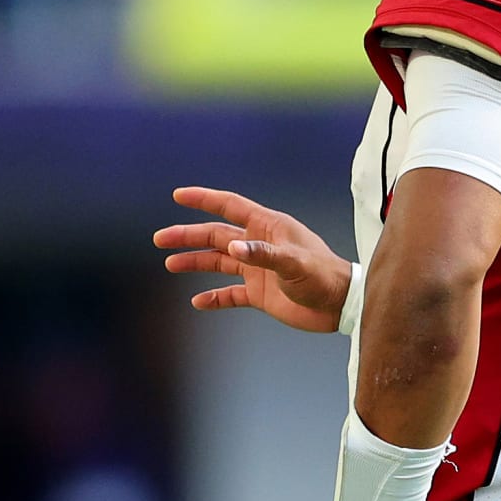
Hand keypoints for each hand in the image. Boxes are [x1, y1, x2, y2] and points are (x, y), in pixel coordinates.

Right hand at [154, 186, 351, 332]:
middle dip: (188, 235)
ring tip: (170, 264)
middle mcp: (260, 245)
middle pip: (217, 235)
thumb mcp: (295, 263)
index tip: (178, 195)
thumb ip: (264, 255)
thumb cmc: (324, 277)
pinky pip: (230, 293)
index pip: (231, 207)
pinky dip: (214, 296)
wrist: (340, 306)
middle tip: (160, 238)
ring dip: (195, 262)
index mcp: (269, 228)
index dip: (205, 199)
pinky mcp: (261, 293)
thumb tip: (233, 248)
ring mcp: (259, 269)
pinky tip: (198, 301)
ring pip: (219, 261)